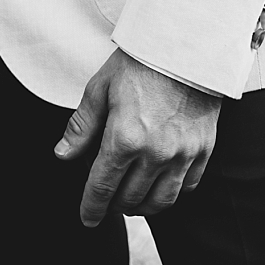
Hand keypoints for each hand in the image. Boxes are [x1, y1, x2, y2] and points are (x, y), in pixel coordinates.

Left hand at [55, 49, 220, 225]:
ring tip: (131, 199)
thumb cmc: (138, 63)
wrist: (185, 45)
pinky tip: (159, 185)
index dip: (91, 206)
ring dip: (142, 206)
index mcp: (124, 137)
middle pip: (130, 199)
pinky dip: (170, 193)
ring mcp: (183, 154)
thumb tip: (62, 155)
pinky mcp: (203, 150)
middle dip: (114, 205)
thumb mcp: (100, 88)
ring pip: (160, 202)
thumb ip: (82, 126)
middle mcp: (155, 152)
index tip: (86, 218)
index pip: (102, 186)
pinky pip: (186, 188)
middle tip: (106, 199)